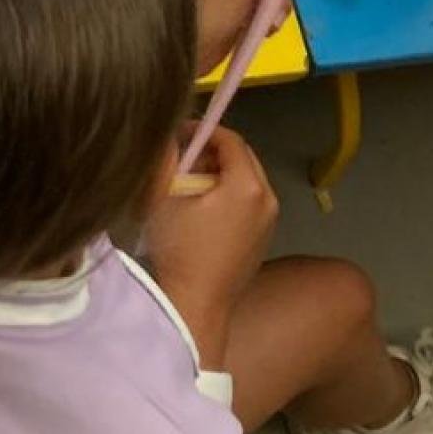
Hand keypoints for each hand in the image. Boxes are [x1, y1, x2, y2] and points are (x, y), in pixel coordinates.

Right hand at [143, 126, 276, 366]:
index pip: (230, 139)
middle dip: (212, 152)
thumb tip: (168, 136)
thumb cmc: (178, 247)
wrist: (196, 303)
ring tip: (188, 183)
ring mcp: (270, 221)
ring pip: (246, 181)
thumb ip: (166, 158)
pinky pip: (249, 203)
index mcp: (247, 185)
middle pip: (243, 158)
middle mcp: (268, 199)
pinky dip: (228, 196)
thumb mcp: (162, 196)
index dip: (202, 130)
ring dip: (220, 174)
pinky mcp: (264, 239)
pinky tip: (202, 210)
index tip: (177, 133)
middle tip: (181, 157)